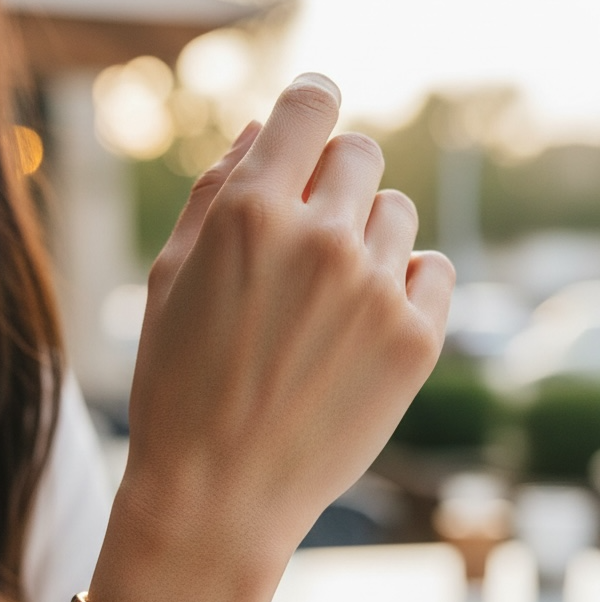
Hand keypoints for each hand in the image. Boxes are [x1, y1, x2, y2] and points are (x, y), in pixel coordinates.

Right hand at [123, 74, 453, 588]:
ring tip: (323, 305)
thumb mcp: (170, 280)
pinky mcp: (416, 340)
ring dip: (365, 239)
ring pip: (396, 214)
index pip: (312, 103)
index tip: (308, 131)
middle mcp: (320, 238)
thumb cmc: (178, 390)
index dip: (309, 109)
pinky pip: (432, 271)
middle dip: (332, 183)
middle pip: (360, 154)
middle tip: (303, 245)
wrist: (217, 498)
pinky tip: (361, 327)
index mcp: (250, 212)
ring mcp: (375, 289)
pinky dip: (404, 286)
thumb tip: (266, 129)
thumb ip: (217, 190)